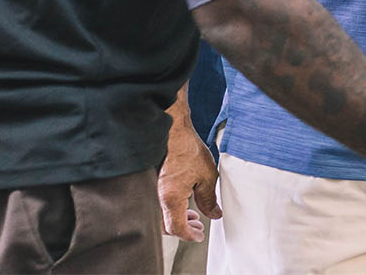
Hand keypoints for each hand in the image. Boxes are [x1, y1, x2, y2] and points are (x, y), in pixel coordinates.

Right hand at [158, 126, 221, 241]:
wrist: (171, 129)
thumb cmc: (187, 148)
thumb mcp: (207, 176)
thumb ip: (209, 200)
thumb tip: (213, 214)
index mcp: (171, 199)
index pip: (177, 229)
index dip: (190, 235)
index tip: (199, 235)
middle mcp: (157, 198)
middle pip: (166, 226)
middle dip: (184, 229)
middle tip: (198, 226)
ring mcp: (152, 191)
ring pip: (161, 217)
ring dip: (178, 219)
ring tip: (194, 214)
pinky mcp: (151, 184)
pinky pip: (158, 205)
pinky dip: (171, 209)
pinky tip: (184, 201)